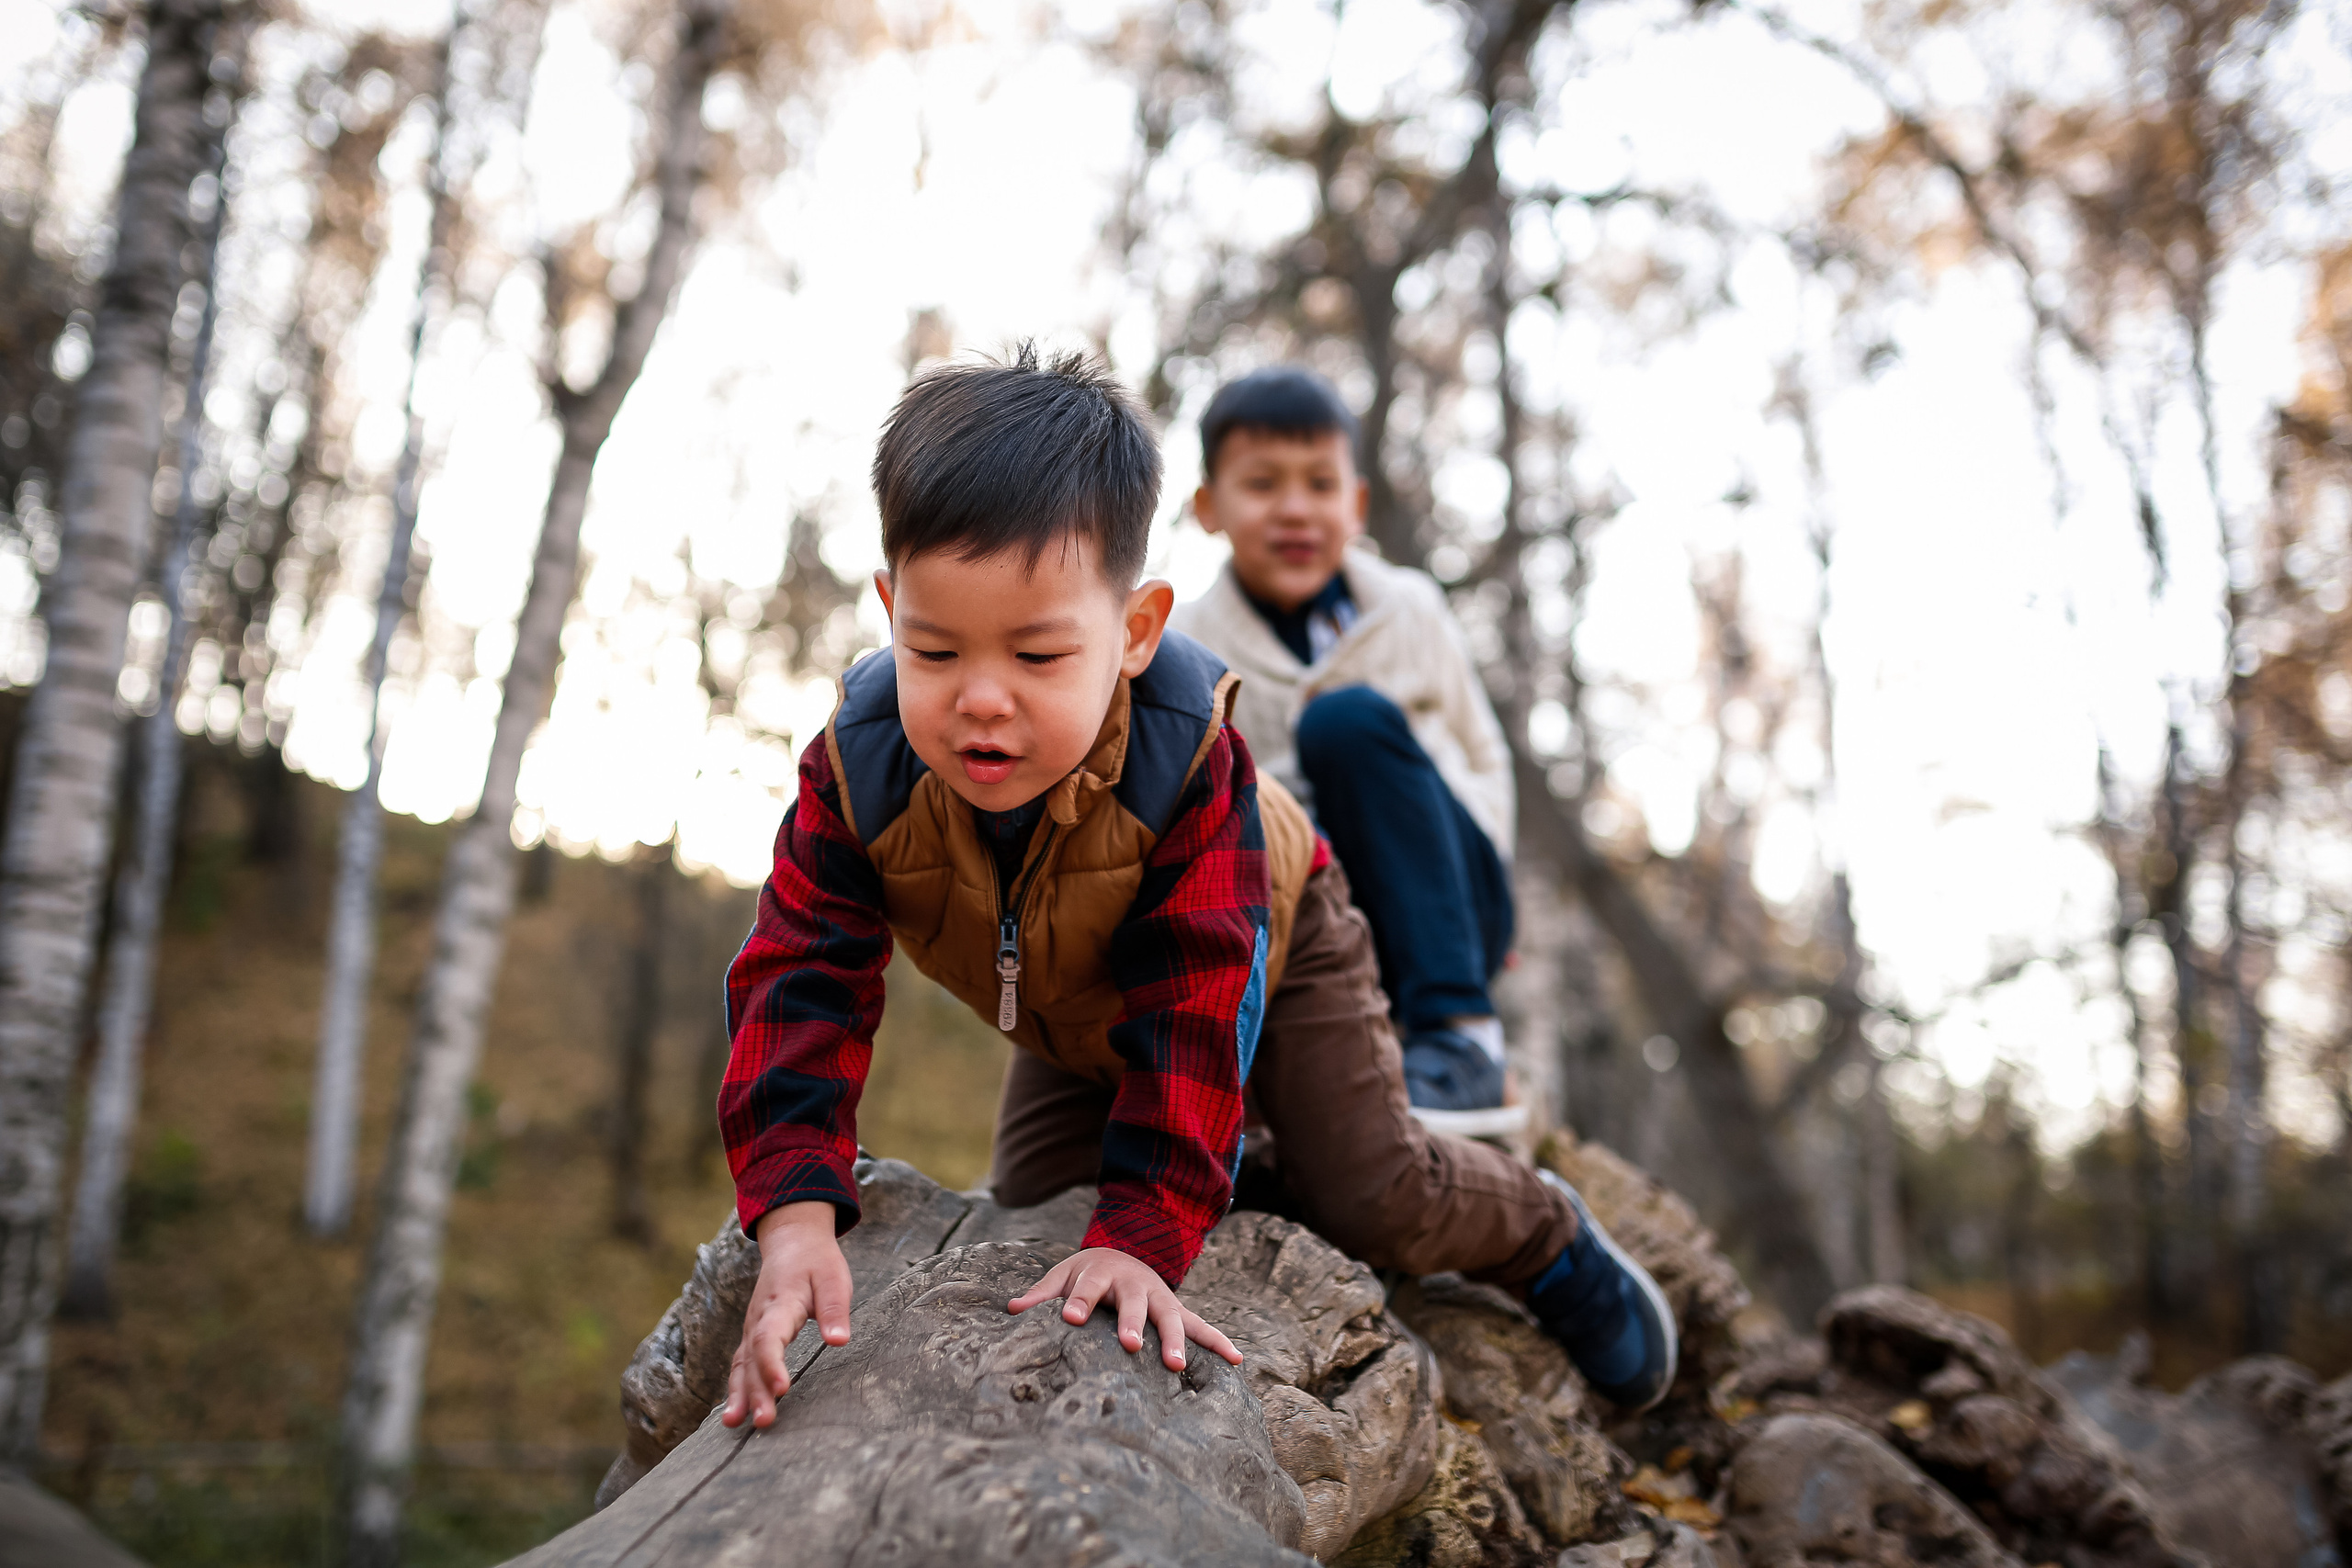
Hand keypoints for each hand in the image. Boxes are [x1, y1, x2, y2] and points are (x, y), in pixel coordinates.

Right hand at [721, 1201, 851, 1430]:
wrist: (792, 1241)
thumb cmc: (816, 1262)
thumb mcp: (833, 1278)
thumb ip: (834, 1309)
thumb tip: (839, 1341)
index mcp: (779, 1304)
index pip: (768, 1338)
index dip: (771, 1364)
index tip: (782, 1388)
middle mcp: (758, 1319)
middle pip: (752, 1359)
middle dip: (756, 1392)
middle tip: (764, 1422)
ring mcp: (751, 1329)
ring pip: (741, 1365)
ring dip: (740, 1395)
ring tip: (736, 1425)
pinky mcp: (753, 1336)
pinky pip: (741, 1365)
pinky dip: (737, 1389)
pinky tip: (736, 1415)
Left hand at [1006, 1247, 1243, 1371]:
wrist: (1125, 1252)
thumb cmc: (1087, 1273)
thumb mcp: (1062, 1275)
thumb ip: (1041, 1295)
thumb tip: (1012, 1310)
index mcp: (1100, 1273)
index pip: (1087, 1287)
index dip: (1079, 1301)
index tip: (1070, 1317)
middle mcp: (1133, 1285)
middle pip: (1133, 1303)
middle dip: (1132, 1322)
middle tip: (1129, 1344)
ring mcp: (1159, 1298)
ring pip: (1170, 1317)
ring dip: (1174, 1339)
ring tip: (1175, 1365)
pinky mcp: (1177, 1311)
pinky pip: (1202, 1327)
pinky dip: (1219, 1342)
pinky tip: (1237, 1360)